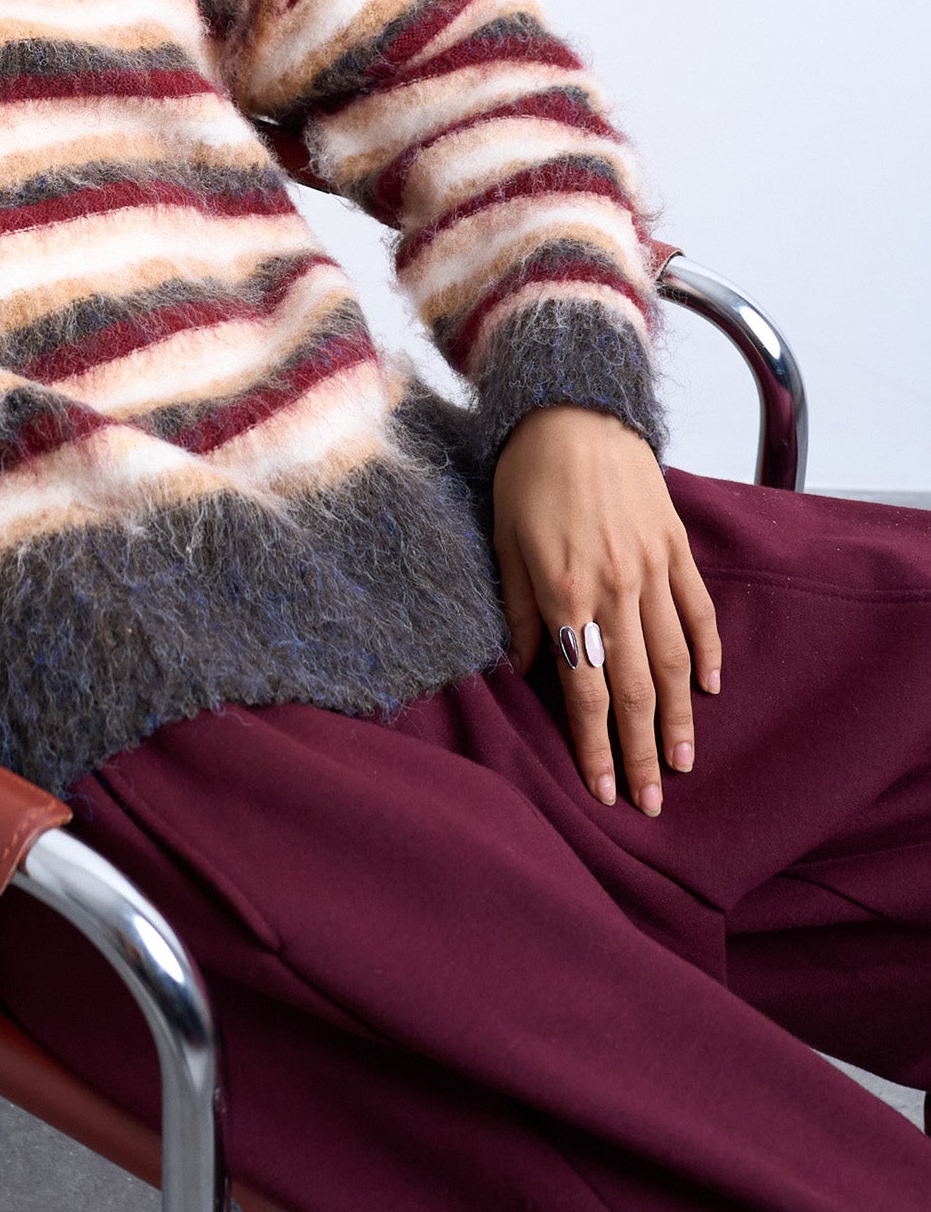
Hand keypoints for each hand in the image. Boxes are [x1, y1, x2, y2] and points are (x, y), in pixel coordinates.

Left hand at [492, 407, 720, 817]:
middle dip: (641, 751)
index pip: (586, 690)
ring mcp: (653, 568)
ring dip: (679, 718)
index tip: (605, 791)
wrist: (574, 409)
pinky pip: (699, 610)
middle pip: (635, 688)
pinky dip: (708, 652)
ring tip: (681, 762)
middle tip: (652, 803)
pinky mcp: (677, 546)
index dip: (595, 746)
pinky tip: (710, 689)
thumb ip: (515, 611)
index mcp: (566, 593)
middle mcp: (616, 588)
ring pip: (674, 659)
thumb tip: (521, 671)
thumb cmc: (526, 476)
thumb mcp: (502, 542)